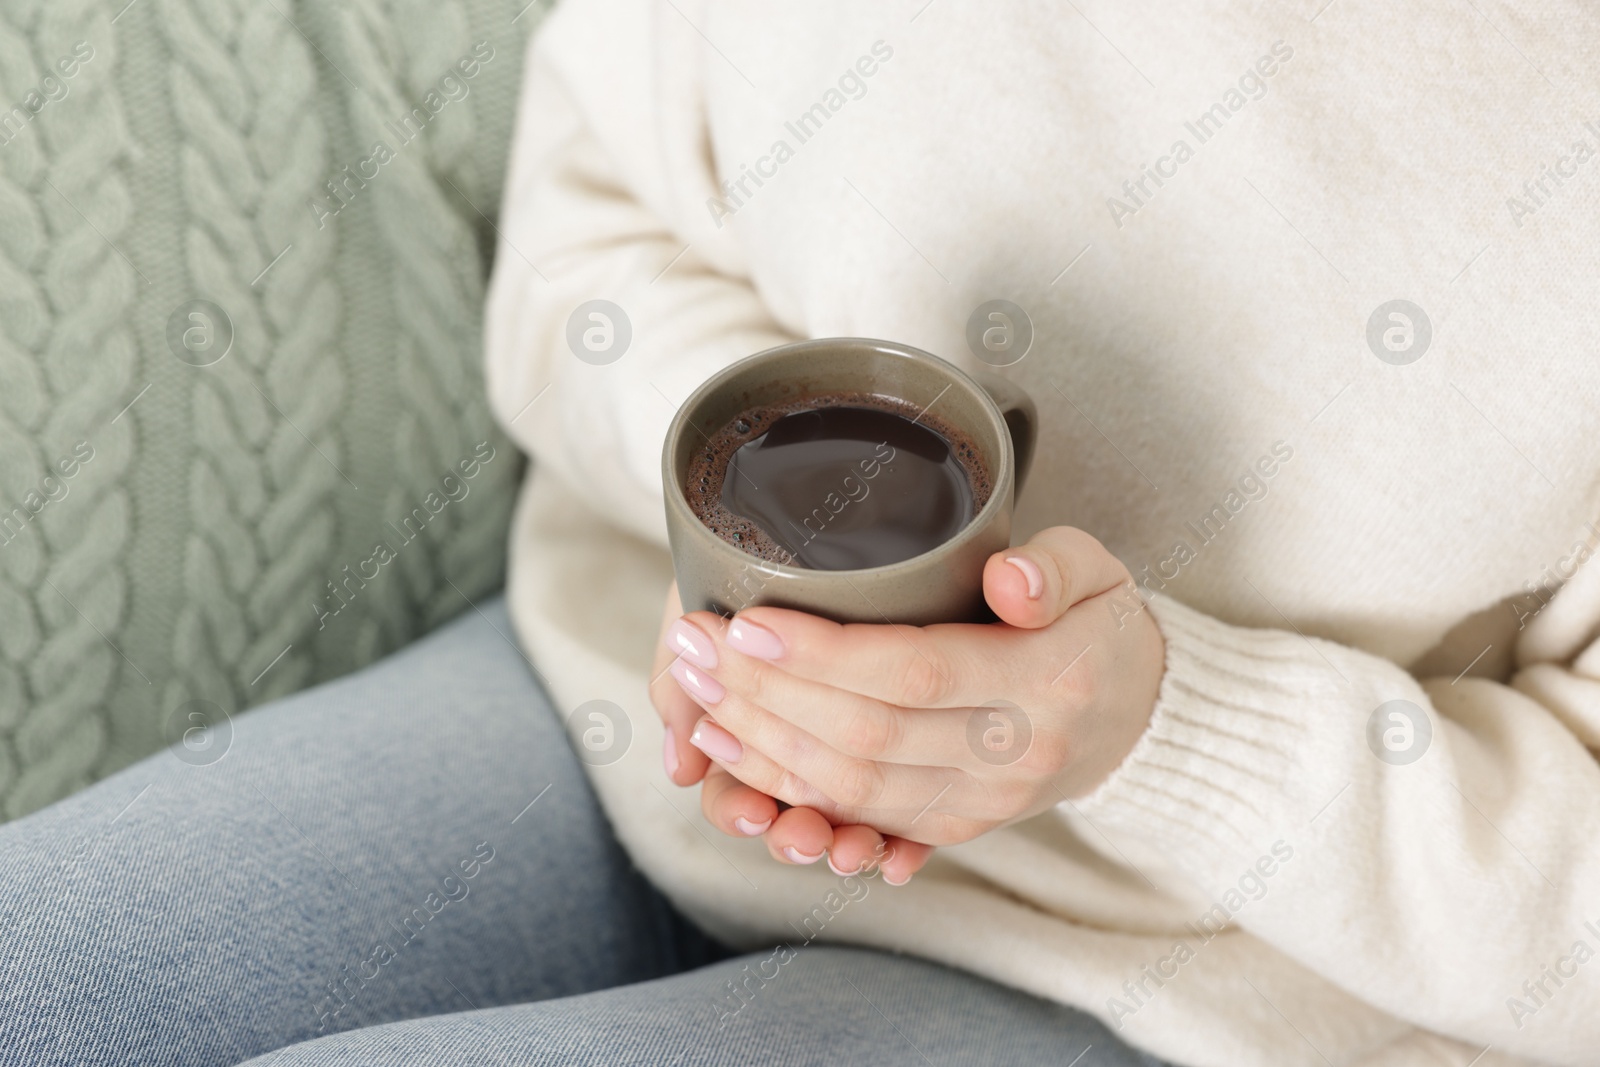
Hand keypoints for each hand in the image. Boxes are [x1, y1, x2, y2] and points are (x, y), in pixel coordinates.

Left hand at [660, 527, 1164, 845]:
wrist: (1137, 720)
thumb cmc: (1100, 624)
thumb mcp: (1099, 570)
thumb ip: (1054, 568)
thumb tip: (1007, 580)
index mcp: (1047, 682)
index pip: (916, 672)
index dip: (823, 654)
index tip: (747, 620)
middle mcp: (1013, 756)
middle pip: (866, 735)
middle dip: (765, 694)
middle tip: (692, 644)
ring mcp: (983, 804)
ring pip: (852, 788)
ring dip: (760, 745)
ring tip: (693, 692)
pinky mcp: (956, 827)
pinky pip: (861, 816)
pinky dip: (788, 786)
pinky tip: (730, 748)